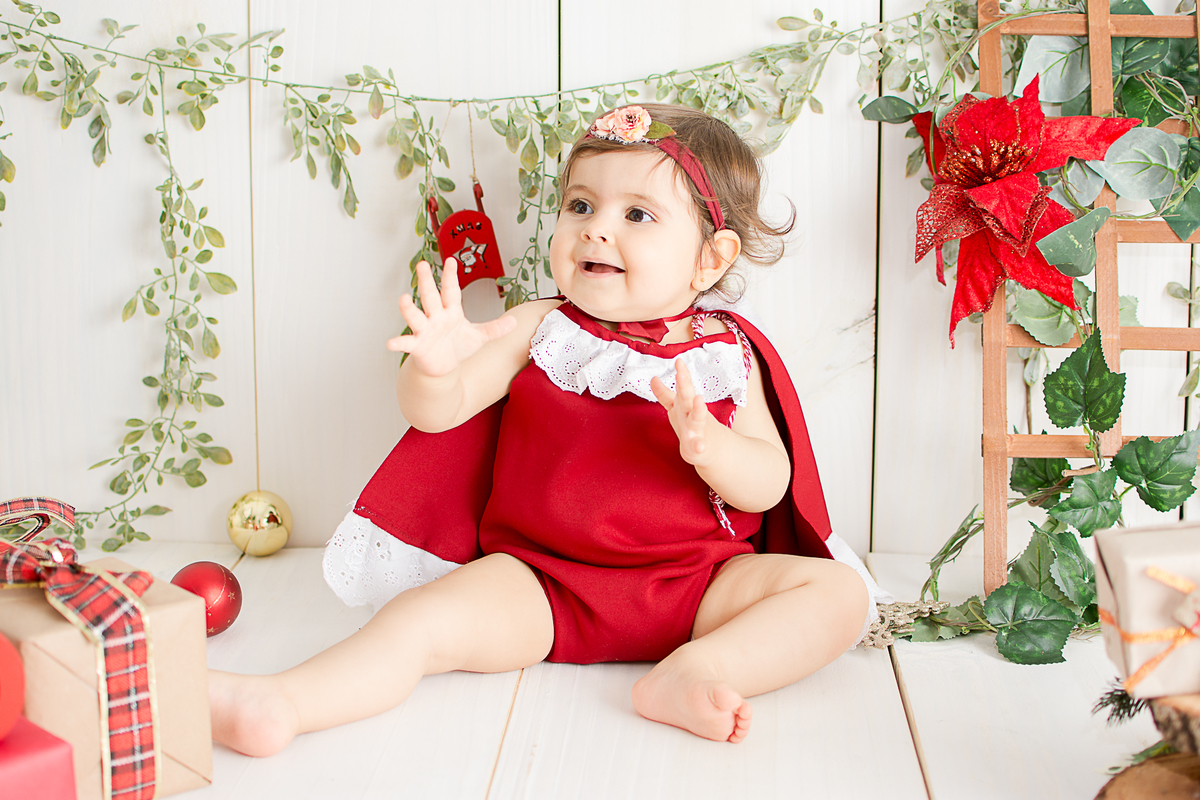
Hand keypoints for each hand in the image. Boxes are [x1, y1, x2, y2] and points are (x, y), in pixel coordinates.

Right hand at [387, 258, 516, 377]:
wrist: (443, 367)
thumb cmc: (458, 346)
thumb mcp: (479, 337)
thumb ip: (495, 329)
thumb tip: (515, 322)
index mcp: (451, 311)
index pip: (451, 291)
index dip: (450, 276)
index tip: (451, 260)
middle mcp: (435, 317)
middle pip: (430, 297)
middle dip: (427, 282)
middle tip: (423, 265)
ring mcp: (424, 330)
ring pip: (415, 317)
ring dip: (409, 309)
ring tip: (403, 298)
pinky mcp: (417, 346)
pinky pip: (406, 343)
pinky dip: (398, 342)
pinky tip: (390, 343)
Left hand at [650, 359, 714, 466]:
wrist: (710, 448)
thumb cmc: (691, 425)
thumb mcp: (677, 407)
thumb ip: (665, 394)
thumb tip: (653, 378)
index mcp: (685, 404)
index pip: (683, 386)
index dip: (681, 374)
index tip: (678, 361)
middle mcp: (691, 413)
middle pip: (687, 398)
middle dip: (684, 385)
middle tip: (681, 372)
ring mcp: (697, 429)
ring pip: (697, 418)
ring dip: (698, 409)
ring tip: (699, 400)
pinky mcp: (697, 447)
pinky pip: (697, 446)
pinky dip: (699, 446)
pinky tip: (700, 446)